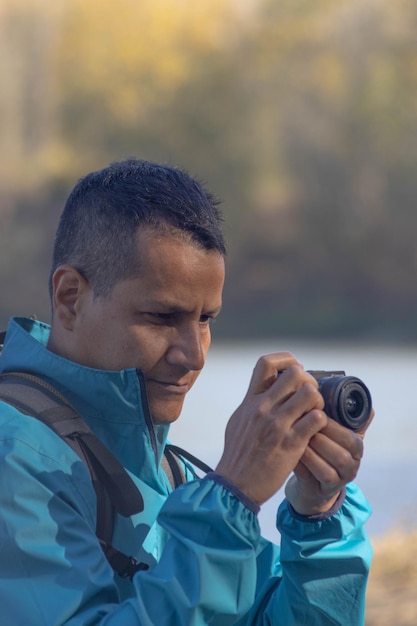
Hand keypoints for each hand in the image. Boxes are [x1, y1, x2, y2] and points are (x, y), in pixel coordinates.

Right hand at [215, 353, 327, 504]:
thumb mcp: (239, 420)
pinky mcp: (291, 444)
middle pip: (295, 373)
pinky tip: (315, 430)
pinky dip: (321, 422)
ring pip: (310, 394)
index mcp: (250, 400)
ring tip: (315, 413)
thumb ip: (253, 403)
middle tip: (310, 396)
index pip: (266, 363)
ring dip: (318, 402)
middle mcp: (263, 408)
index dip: (286, 360)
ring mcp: (277, 425)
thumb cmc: (238, 454)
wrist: (235, 485)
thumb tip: (268, 390)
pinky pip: (317, 420)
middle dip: (308, 381)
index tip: (294, 371)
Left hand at [285, 410, 373, 514]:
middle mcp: (353, 463)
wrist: (310, 483)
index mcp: (356, 444)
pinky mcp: (324, 491)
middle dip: (320, 436)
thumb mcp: (329, 430)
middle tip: (299, 423)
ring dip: (310, 450)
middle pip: (342, 451)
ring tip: (293, 437)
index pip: (350, 434)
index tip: (311, 412)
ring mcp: (340, 479)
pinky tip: (290, 452)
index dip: (331, 423)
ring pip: (329, 466)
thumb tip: (349, 392)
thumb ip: (338, 413)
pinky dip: (303, 464)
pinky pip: (314, 478)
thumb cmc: (319, 449)